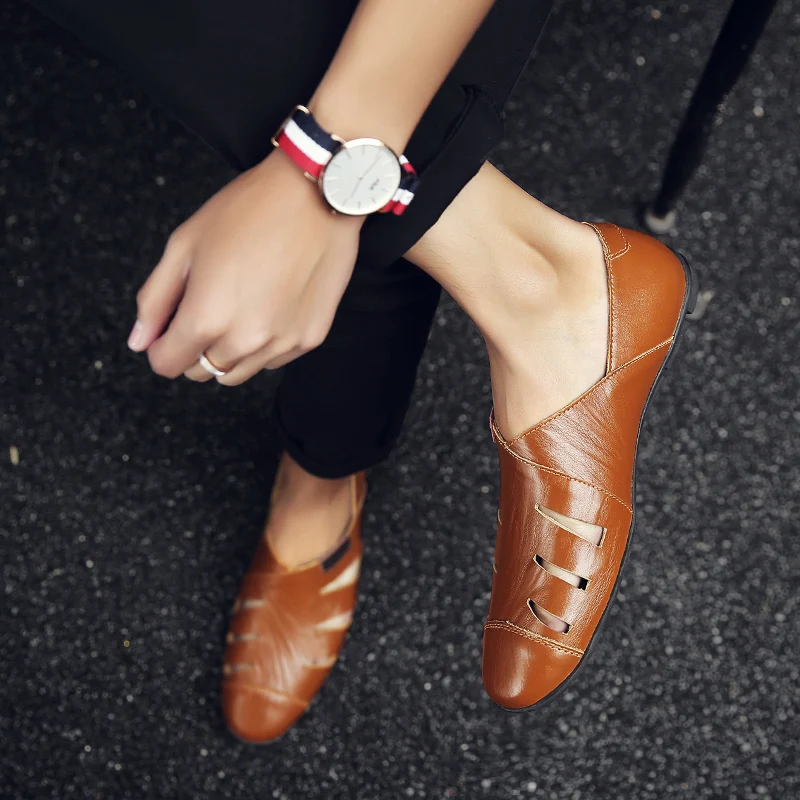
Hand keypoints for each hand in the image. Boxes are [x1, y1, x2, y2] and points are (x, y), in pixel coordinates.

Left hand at [127, 149, 364, 384]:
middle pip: (202, 372)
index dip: (161, 346)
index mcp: (206, 318)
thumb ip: (155, 299)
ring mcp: (281, 343)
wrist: (315, 197)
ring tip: (240, 307)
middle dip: (195, 348)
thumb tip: (140, 341)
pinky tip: (270, 306)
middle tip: (208, 307)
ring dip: (229, 351)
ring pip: (238, 372)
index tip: (169, 329)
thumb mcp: (185, 245)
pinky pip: (273, 360)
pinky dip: (265, 344)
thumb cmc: (249, 211)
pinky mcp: (309, 339)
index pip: (167, 364)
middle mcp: (244, 340)